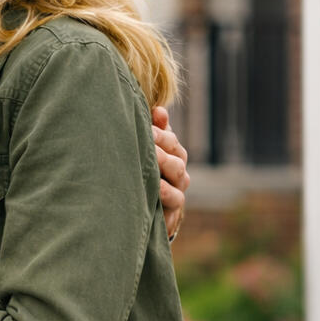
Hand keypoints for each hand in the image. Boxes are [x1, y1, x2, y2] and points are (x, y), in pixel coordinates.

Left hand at [152, 106, 188, 241]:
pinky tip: (156, 186)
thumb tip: (159, 109)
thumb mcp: (147, 150)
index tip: (147, 126)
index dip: (160, 131)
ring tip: (152, 156)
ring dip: (165, 163)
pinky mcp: (173, 209)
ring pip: (179, 172)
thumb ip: (154, 130)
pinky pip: (175, 198)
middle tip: (147, 137)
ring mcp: (177, 189)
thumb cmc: (142, 174)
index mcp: (172, 153)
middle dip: (162, 144)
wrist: (140, 211)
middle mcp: (178, 169)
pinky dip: (166, 191)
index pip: (171, 139)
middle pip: (176, 153)